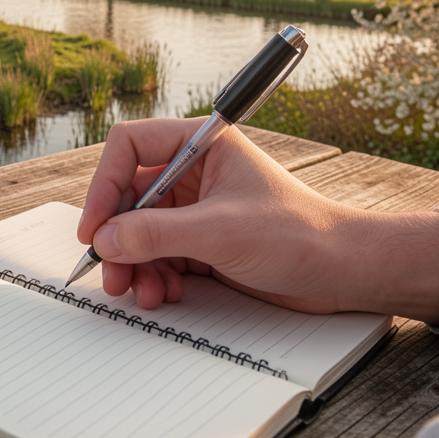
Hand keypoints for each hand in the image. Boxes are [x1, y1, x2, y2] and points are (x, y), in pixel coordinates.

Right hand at [77, 118, 438, 318]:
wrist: (343, 274)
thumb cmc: (300, 234)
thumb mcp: (218, 231)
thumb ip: (155, 234)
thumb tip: (105, 240)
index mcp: (200, 144)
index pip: (130, 147)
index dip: (105, 183)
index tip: (95, 225)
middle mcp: (193, 171)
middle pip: (128, 194)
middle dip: (117, 235)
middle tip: (109, 270)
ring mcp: (196, 207)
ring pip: (139, 228)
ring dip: (133, 262)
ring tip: (139, 290)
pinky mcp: (200, 239)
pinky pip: (158, 253)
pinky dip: (154, 275)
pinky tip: (167, 292)